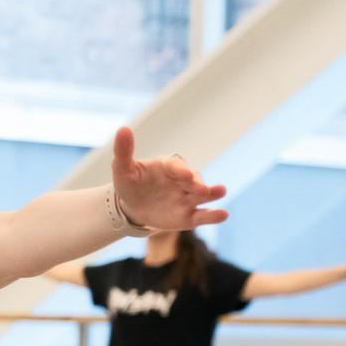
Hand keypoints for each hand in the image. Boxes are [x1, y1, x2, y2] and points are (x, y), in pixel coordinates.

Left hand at [109, 128, 228, 230]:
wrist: (133, 206)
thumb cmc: (130, 183)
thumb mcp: (122, 169)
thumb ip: (124, 151)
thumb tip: (123, 129)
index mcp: (168, 167)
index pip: (176, 166)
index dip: (180, 171)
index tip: (183, 175)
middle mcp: (182, 181)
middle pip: (193, 180)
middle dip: (197, 184)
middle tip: (201, 189)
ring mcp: (187, 198)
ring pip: (204, 195)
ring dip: (213, 194)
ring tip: (221, 191)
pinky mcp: (189, 216)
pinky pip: (203, 216)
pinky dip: (213, 216)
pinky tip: (222, 215)